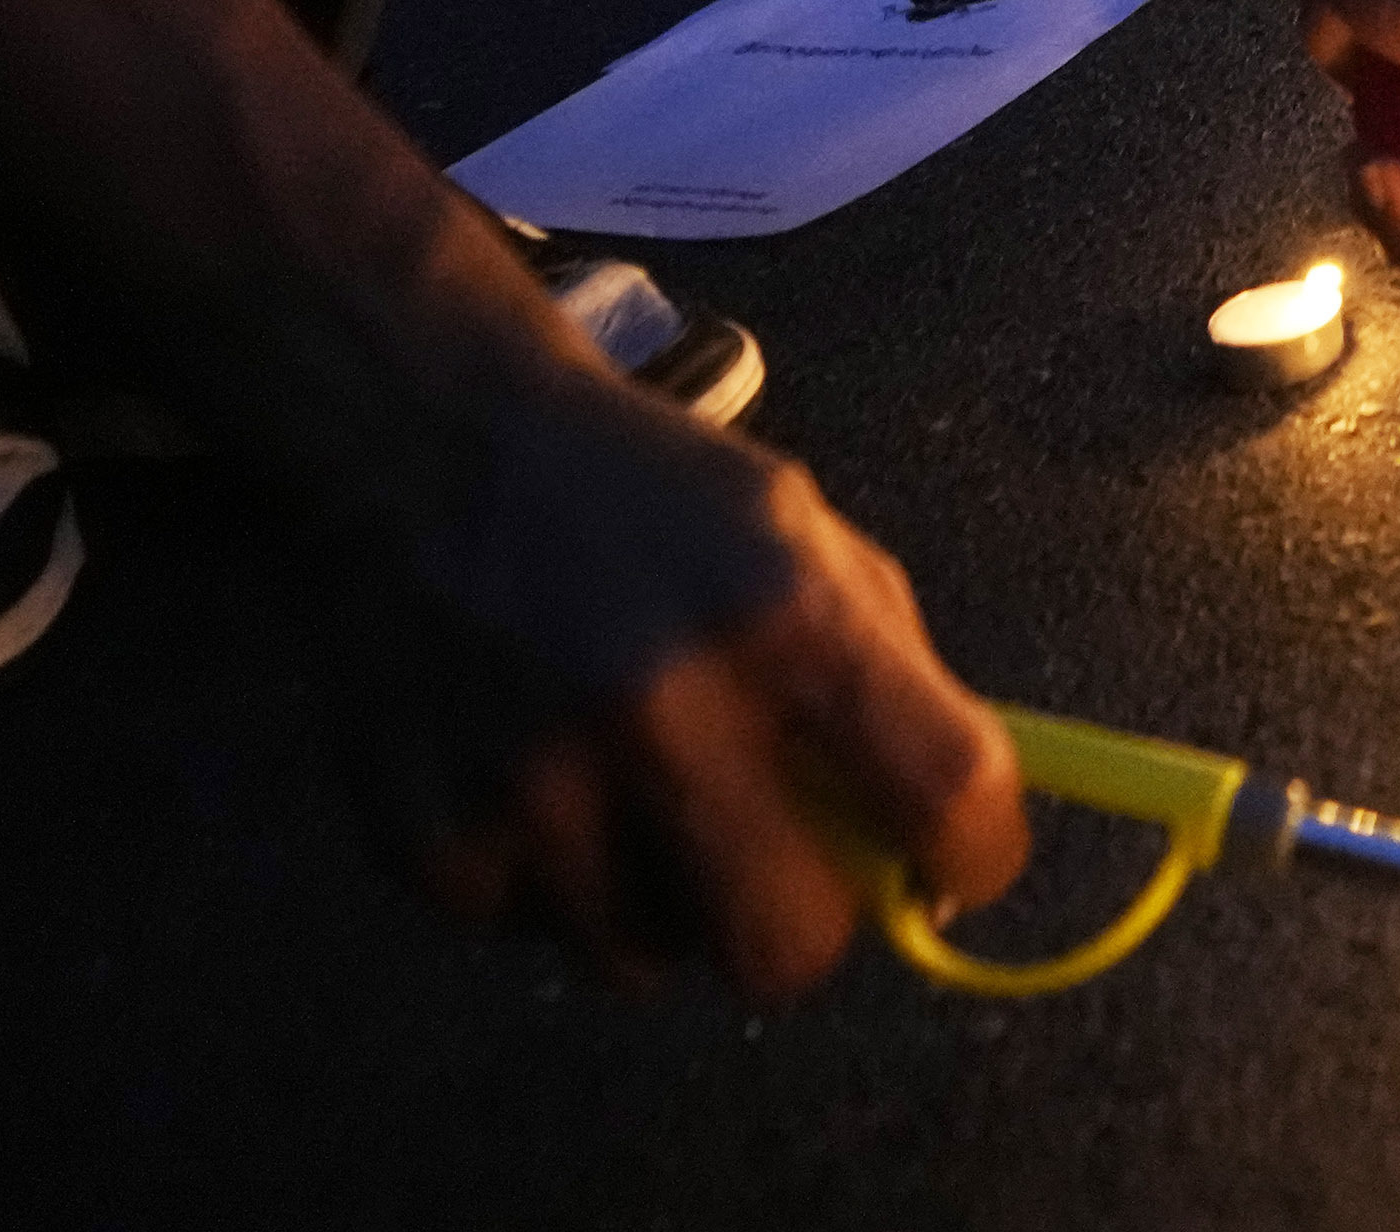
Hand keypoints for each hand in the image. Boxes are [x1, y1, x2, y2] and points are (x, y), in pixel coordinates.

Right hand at [340, 373, 1024, 999]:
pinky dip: (549, 882)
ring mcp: (530, 781)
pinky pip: (532, 933)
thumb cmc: (644, 492)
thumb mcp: (800, 533)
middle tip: (784, 867)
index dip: (975, 854)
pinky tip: (537, 781)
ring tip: (635, 793)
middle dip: (804, 920)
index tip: (954, 862)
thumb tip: (945, 850)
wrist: (424, 439)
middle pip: (788, 949)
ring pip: (649, 960)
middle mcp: (657, 702)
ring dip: (663, 902)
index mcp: (780, 609)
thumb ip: (890, 679)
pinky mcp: (428, 835)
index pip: (944, 796)